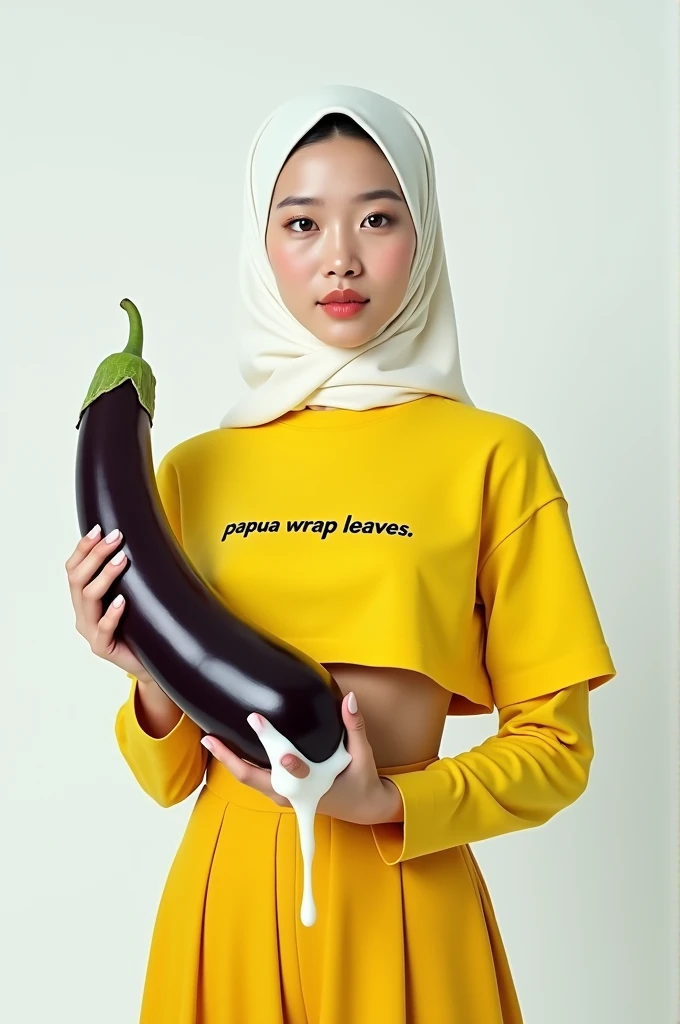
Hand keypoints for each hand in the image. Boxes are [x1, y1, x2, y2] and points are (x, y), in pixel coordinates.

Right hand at [65, 524, 151, 680]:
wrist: (152, 662)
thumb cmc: (142, 627)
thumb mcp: (131, 597)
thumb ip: (125, 578)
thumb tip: (136, 541)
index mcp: (84, 601)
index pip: (73, 569)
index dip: (83, 548)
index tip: (99, 529)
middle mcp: (82, 615)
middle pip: (78, 579)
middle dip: (96, 554)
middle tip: (116, 537)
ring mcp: (91, 633)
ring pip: (89, 598)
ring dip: (105, 576)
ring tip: (123, 559)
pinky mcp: (103, 648)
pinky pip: (103, 629)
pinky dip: (112, 613)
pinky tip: (122, 601)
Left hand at [201, 692, 402, 825]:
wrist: (362, 807)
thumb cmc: (360, 780)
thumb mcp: (362, 754)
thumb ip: (354, 725)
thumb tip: (349, 698)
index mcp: (313, 786)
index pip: (289, 767)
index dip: (272, 744)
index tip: (258, 721)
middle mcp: (291, 795)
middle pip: (252, 777)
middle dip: (230, 758)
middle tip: (211, 738)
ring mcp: (282, 796)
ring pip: (248, 779)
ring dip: (229, 760)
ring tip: (210, 740)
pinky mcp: (279, 792)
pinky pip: (254, 778)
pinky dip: (239, 763)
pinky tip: (227, 749)